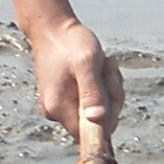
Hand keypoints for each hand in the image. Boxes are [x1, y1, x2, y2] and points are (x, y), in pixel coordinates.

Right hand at [29, 19, 124, 156]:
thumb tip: (97, 120)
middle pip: (98, 122)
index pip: (92, 135)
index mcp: (60, 108)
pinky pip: (92, 101)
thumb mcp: (86, 64)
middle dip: (110, 96)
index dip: (109, 117)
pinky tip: (97, 67)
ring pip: (98, 110)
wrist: (52, 28)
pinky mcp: (65, 99)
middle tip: (107, 69)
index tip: (109, 90)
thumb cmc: (71, 43)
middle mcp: (56, 113)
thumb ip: (92, 92)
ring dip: (107, 88)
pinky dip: (100, 86)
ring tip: (101, 63)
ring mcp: (60, 106)